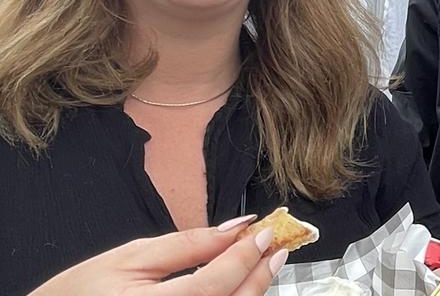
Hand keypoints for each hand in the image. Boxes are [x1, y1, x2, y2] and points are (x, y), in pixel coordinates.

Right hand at [30, 216, 287, 295]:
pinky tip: (240, 288)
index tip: (264, 233)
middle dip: (258, 276)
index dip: (245, 258)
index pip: (214, 284)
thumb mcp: (132, 257)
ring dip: (252, 292)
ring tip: (263, 266)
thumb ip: (188, 245)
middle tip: (275, 248)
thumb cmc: (85, 290)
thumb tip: (236, 229)